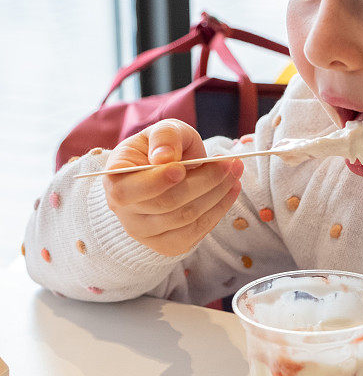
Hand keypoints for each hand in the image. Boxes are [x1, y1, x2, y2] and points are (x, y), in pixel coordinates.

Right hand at [102, 119, 242, 254]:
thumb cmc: (162, 148)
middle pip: (166, 204)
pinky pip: (195, 233)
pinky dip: (218, 210)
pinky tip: (230, 191)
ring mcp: (143, 231)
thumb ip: (165, 137)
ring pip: (185, 219)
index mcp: (114, 179)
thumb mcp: (164, 131)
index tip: (181, 168)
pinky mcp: (166, 244)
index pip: (128, 190)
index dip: (156, 182)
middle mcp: (123, 210)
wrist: (165, 173)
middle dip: (204, 182)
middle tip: (230, 164)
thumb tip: (165, 157)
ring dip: (217, 195)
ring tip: (235, 173)